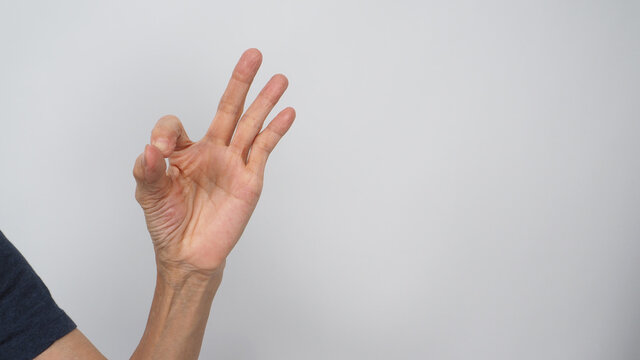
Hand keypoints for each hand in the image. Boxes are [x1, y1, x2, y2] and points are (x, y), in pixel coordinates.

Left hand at [132, 48, 294, 280]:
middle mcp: (213, 152)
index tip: (159, 152)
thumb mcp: (148, 193)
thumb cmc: (168, 224)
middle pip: (230, 109)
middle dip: (241, 82)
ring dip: (265, 101)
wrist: (188, 255)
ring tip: (279, 79)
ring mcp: (234, 165)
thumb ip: (147, 167)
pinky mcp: (250, 180)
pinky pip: (264, 150)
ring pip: (252, 125)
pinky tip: (286, 113)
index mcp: (187, 153)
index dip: (167, 133)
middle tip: (253, 55)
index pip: (177, 126)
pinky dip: (276, 130)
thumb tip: (152, 149)